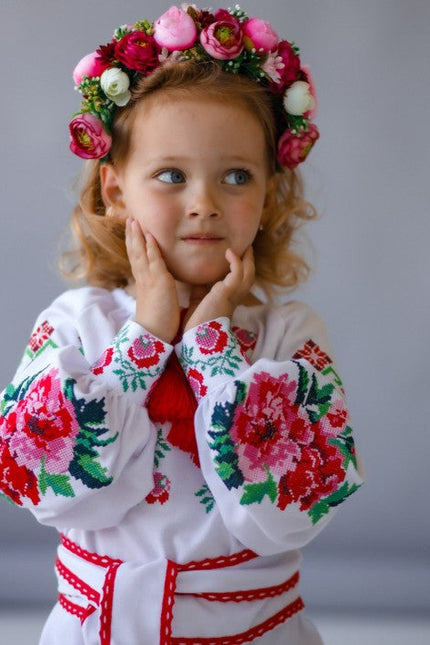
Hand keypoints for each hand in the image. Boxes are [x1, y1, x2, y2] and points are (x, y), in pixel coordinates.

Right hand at [125, 219, 179, 342]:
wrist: (153, 334)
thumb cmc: (157, 323)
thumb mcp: (156, 303)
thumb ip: (158, 293)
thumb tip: (161, 290)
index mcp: (143, 284)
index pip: (137, 261)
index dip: (134, 246)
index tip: (132, 233)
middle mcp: (143, 279)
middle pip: (135, 253)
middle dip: (132, 236)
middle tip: (129, 220)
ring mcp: (149, 279)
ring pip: (140, 253)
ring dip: (137, 236)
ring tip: (134, 221)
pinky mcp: (158, 282)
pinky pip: (154, 260)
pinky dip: (151, 247)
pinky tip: (149, 236)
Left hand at [183, 246, 254, 331]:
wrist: (196, 338)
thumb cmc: (195, 325)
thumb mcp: (197, 303)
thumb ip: (199, 292)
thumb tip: (196, 280)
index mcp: (227, 301)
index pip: (239, 284)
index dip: (240, 271)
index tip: (236, 258)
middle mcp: (234, 298)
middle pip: (249, 277)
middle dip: (249, 262)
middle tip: (247, 248)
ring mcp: (232, 295)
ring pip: (248, 274)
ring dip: (247, 259)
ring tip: (243, 247)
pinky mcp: (227, 293)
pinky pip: (237, 273)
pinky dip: (235, 261)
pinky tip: (229, 252)